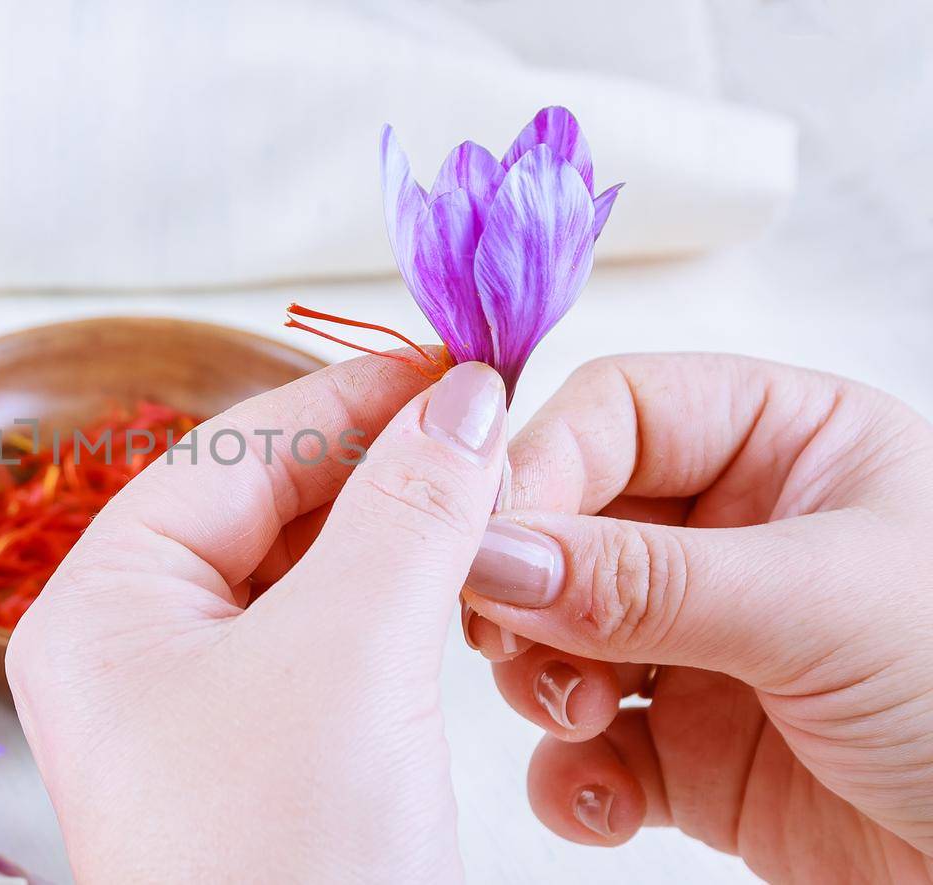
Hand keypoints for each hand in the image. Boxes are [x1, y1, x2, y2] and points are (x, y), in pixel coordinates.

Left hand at [8, 357, 506, 881]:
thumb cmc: (286, 858)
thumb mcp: (347, 656)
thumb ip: (406, 507)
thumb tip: (461, 394)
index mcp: (103, 606)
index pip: (231, 452)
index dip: (347, 396)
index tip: (457, 363)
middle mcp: (135, 651)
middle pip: (264, 507)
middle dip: (377, 466)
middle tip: (491, 432)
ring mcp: (199, 712)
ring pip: (305, 577)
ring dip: (396, 537)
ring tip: (490, 506)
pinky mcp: (266, 763)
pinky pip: (330, 648)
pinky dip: (399, 610)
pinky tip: (461, 594)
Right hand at [462, 354, 932, 881]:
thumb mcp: (824, 610)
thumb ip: (645, 581)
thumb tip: (492, 557)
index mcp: (790, 448)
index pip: (618, 413)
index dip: (541, 466)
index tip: (484, 540)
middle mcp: (739, 537)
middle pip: (568, 525)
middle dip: (528, 588)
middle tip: (506, 639)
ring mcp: (708, 644)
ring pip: (556, 634)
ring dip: (541, 682)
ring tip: (578, 719)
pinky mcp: (691, 748)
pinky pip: (584, 746)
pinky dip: (570, 774)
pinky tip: (605, 799)